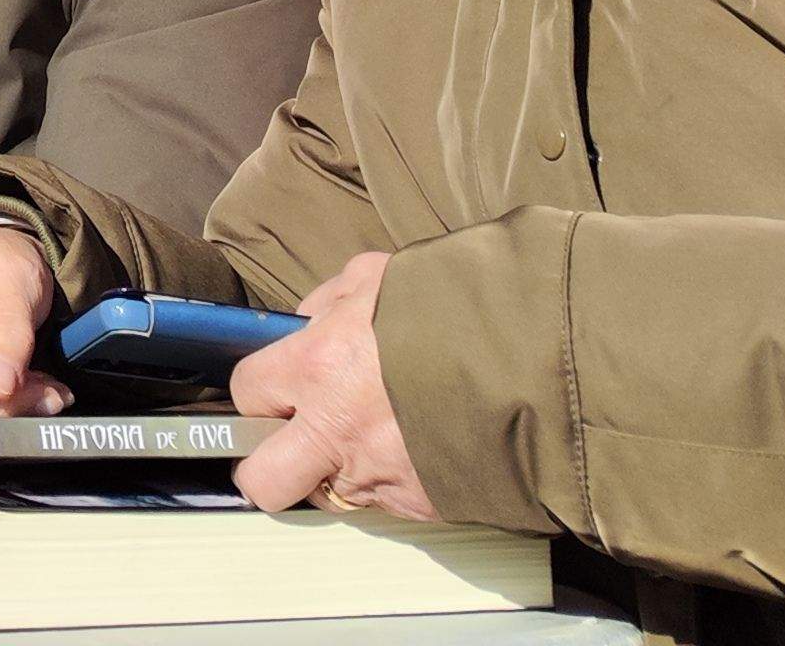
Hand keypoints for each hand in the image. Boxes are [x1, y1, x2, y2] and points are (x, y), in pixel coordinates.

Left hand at [233, 253, 432, 520]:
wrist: (537, 362)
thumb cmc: (455, 309)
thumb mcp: (374, 279)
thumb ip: (326, 304)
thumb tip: (307, 324)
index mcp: (316, 367)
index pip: (247, 393)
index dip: (258, 390)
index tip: (274, 389)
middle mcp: (338, 431)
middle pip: (263, 481)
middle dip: (263, 467)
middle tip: (285, 445)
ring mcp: (380, 476)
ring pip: (330, 494)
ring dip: (338, 469)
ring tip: (372, 434)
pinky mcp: (422, 506)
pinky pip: (387, 501)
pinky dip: (392, 478)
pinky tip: (419, 444)